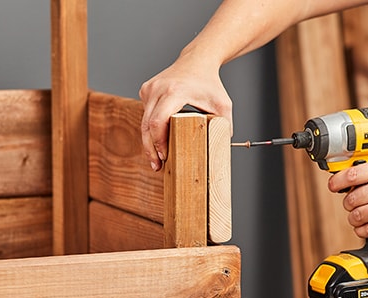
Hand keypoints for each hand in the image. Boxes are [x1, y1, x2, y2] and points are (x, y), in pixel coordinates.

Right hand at [139, 53, 231, 170]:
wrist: (198, 60)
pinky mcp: (146, 90)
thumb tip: (221, 151)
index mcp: (174, 92)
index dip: (158, 143)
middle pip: (147, 125)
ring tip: (156, 159)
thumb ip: (223, 127)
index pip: (158, 122)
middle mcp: (158, 89)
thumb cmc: (211, 84)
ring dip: (149, 141)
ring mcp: (149, 88)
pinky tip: (156, 139)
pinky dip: (150, 128)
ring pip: (144, 121)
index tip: (164, 158)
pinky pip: (145, 113)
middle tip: (157, 166)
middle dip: (151, 148)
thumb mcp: (222, 105)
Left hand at [327, 159, 367, 237]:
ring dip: (354, 218)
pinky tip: (367, 224)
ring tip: (362, 214)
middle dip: (349, 204)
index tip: (333, 186)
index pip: (352, 175)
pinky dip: (362, 230)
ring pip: (356, 215)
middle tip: (355, 203)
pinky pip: (366, 229)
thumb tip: (340, 176)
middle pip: (351, 198)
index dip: (336, 182)